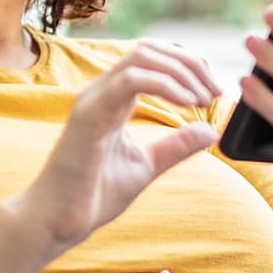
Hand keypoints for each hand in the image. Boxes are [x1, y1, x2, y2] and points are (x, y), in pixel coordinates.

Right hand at [23, 41, 220, 248]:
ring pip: (141, 57)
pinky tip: (185, 103)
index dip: (187, 68)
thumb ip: (176, 145)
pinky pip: (130, 81)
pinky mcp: (89, 115)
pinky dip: (164, 85)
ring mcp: (93, 100)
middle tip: (215, 92)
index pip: (153, 61)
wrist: (57, 221)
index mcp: (114, 99)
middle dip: (190, 64)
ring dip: (180, 72)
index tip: (213, 94)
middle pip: (150, 50)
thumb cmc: (93, 194)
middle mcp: (102, 92)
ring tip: (202, 99)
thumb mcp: (146, 165)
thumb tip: (211, 130)